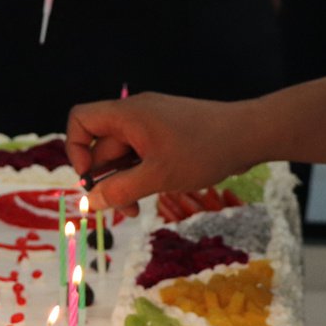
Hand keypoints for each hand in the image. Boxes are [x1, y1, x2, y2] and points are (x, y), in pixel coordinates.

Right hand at [66, 92, 259, 214]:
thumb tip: (91, 201)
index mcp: (127, 115)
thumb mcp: (157, 177)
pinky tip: (156, 193)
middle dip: (107, 179)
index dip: (76, 149)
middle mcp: (135, 114)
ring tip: (139, 209)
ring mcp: (152, 123)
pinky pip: (142, 153)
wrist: (249, 135)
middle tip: (123, 210)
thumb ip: (121, 190)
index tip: (91, 178)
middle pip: (102, 145)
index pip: (80, 119)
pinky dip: (142, 174)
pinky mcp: (168, 133)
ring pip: (124, 154)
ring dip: (126, 182)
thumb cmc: (203, 151)